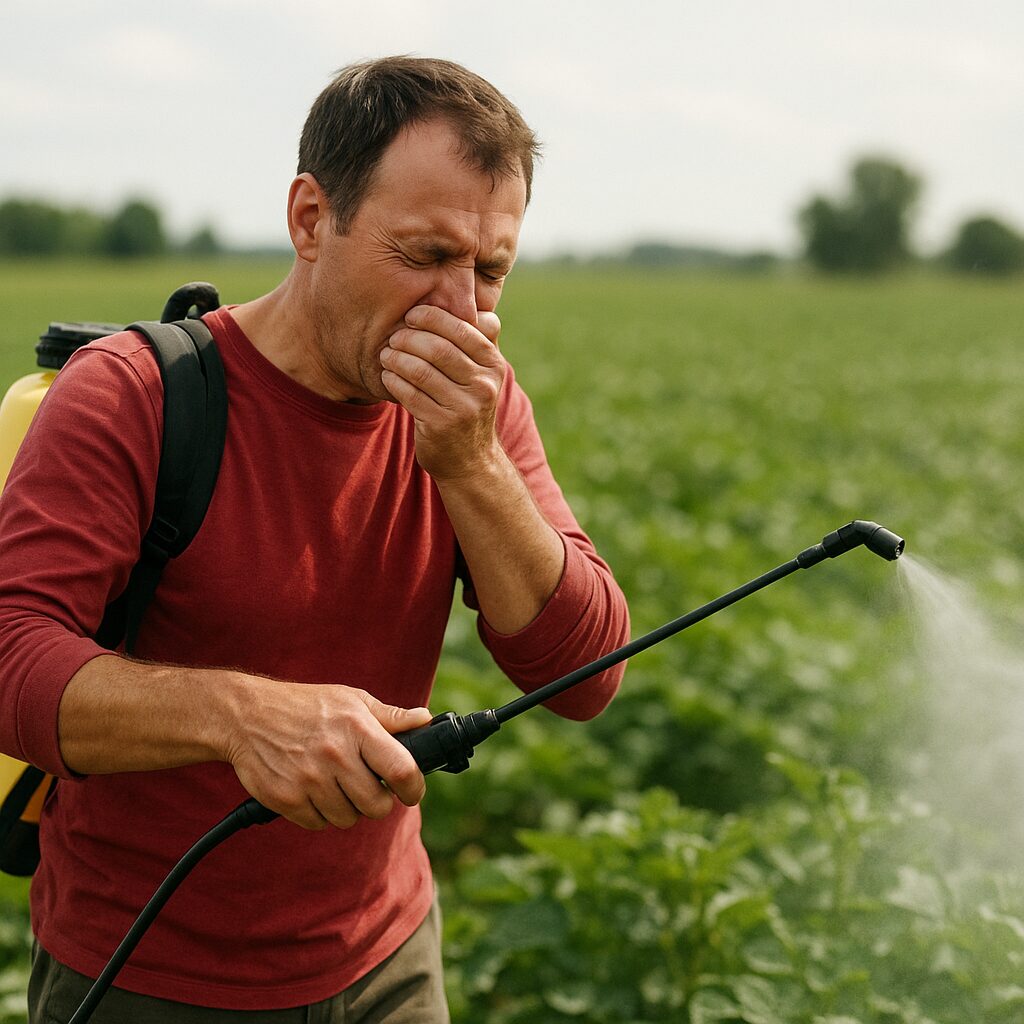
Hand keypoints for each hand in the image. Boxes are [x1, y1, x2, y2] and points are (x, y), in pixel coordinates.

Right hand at [224, 678, 432, 829]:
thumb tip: (426, 720)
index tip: (411, 792)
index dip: (414, 788)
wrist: (246, 715)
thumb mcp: (351, 700)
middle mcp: (335, 755)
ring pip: (348, 818)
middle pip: (377, 805)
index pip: (401, 770)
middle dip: (378, 802)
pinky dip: (320, 813)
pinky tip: (312, 790)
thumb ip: (390, 716)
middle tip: (367, 787)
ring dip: (348, 808)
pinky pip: (319, 824)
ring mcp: (309, 779)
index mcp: (357, 728)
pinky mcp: (286, 798)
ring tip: (336, 784)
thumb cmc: (306, 706)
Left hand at [379, 305, 504, 480]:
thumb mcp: (483, 373)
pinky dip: (394, 381)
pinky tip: (388, 376)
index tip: (412, 315)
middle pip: (439, 348)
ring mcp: (464, 407)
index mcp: (493, 365)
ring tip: (386, 354)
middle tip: (393, 336)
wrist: (471, 460)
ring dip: (397, 358)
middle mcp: (483, 385)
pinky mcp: (442, 425)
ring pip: (420, 370)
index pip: (462, 329)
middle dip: (410, 338)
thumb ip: (477, 339)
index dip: (433, 317)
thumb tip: (464, 295)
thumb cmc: (469, 405)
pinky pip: (409, 394)